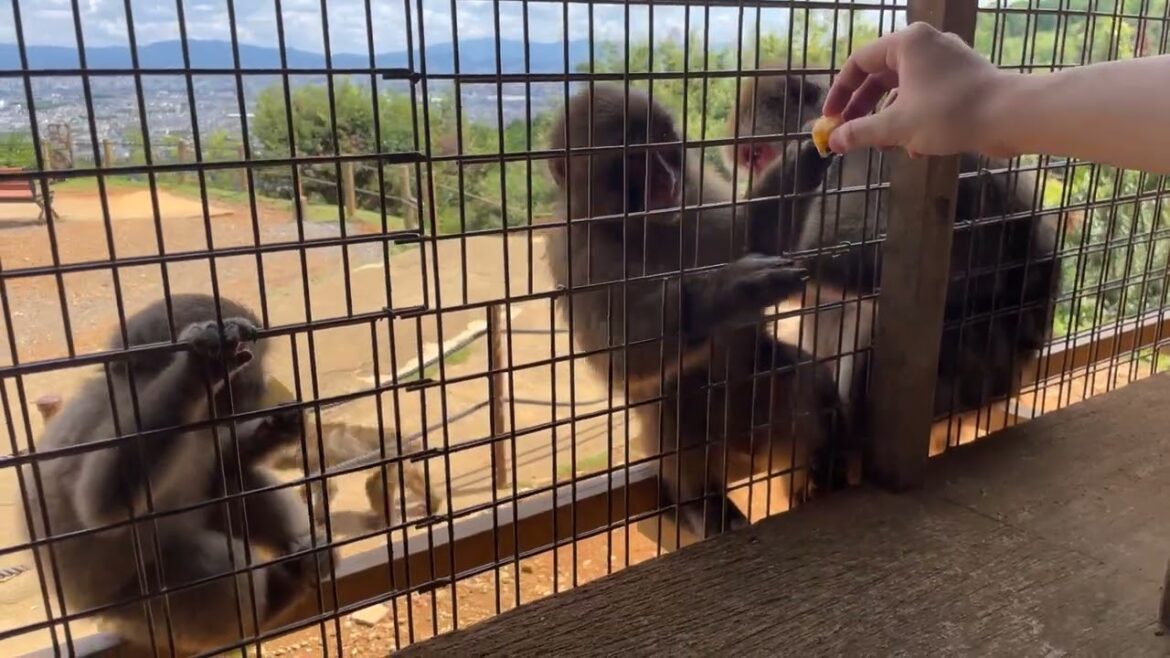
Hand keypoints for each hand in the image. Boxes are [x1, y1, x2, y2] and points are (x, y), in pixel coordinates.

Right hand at [823, 22, 1009, 157]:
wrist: (1011, 116)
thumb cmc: (950, 113)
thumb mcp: (896, 126)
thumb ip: (860, 132)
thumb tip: (833, 141)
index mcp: (907, 43)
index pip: (859, 63)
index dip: (839, 93)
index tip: (830, 119)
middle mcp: (926, 44)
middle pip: (880, 76)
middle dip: (863, 109)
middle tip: (848, 134)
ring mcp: (947, 60)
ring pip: (903, 88)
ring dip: (888, 118)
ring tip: (881, 145)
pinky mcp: (963, 78)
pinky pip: (926, 95)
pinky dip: (914, 117)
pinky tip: (915, 147)